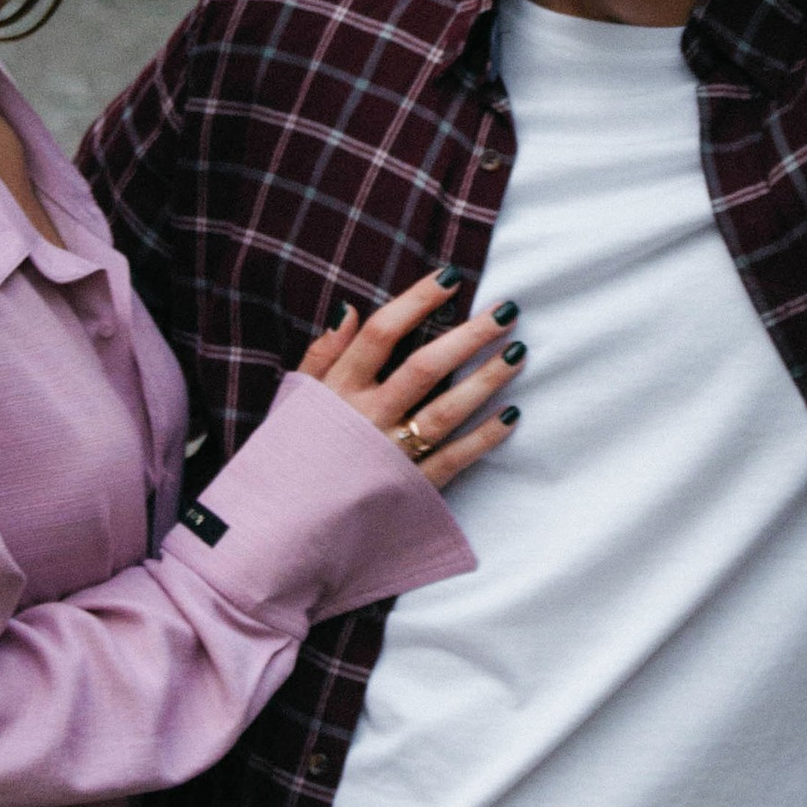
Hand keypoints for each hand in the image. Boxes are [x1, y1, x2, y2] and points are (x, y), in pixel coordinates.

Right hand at [298, 271, 519, 487]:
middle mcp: (368, 419)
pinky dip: (484, 438)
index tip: (450, 277)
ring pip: (446, 411)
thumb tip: (347, 307)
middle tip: (506, 311)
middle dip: (468, 336)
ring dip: (486, 380)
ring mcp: (392, 455)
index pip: (380, 334)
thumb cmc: (294, 455)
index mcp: (338, 392)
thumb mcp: (296, 399)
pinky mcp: (411, 489)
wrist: (288, 529)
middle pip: (424, 368)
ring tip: (519, 352)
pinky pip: (455, 459)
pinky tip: (512, 415)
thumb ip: (322, 354)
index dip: (416, 302)